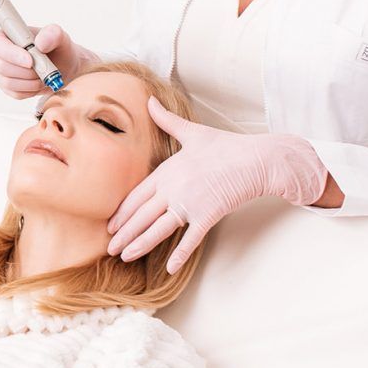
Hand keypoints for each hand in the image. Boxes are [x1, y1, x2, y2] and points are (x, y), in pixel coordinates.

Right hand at [0, 25, 97, 98]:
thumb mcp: (61, 37)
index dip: (10, 53)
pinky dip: (32, 90)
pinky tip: (40, 82)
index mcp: (7, 35)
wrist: (64, 67)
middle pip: (2, 66)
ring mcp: (2, 72)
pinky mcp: (8, 88)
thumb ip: (52, 34)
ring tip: (44, 75)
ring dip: (31, 82)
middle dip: (26, 71)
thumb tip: (40, 43)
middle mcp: (0, 54)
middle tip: (44, 68)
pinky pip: (16, 94)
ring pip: (9, 82)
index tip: (30, 61)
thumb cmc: (58, 48)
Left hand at [105, 97, 329, 272]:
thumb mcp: (192, 132)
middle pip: (142, 215)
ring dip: (140, 245)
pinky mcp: (208, 215)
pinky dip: (180, 254)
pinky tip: (169, 268)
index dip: (121, 212)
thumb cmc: (226, 145)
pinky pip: (191, 239)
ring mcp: (190, 203)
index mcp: (168, 171)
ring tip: (125, 257)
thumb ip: (166, 120)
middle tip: (109, 248)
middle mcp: (174, 188)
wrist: (258, 159)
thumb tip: (149, 99)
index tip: (109, 225)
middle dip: (124, 234)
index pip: (137, 195)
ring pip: (158, 229)